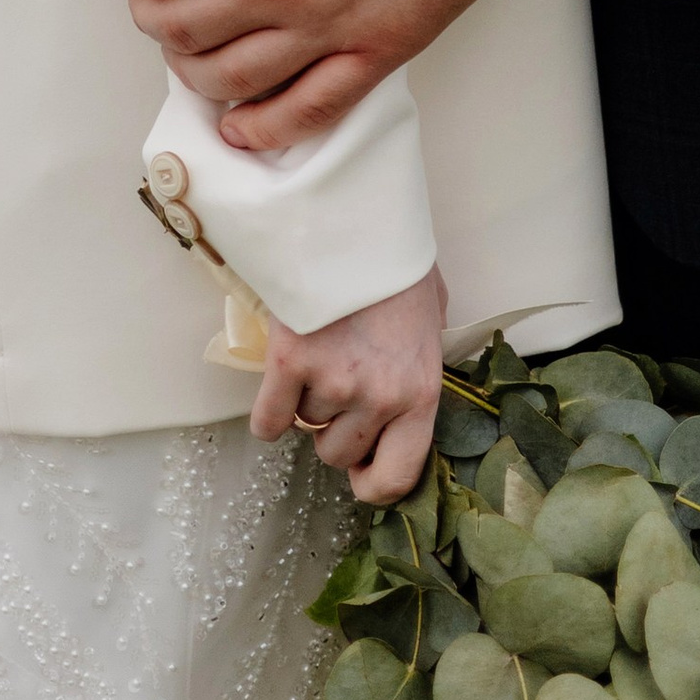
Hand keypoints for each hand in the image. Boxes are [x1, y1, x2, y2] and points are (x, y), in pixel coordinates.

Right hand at [252, 262, 448, 503]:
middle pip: (338, 452)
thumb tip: (409, 386)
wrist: (355, 218)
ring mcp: (334, 383)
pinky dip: (267, 413)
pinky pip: (269, 420)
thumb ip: (421, 361)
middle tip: (333, 383)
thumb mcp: (431, 317)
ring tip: (315, 358)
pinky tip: (276, 388)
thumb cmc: (395, 262)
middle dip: (332, 426)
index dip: (371, 480)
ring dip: (305, 403)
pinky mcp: (291, 364)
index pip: (398, 476)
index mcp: (421, 393)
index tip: (359, 467)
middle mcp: (380, 399)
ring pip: (305, 428)